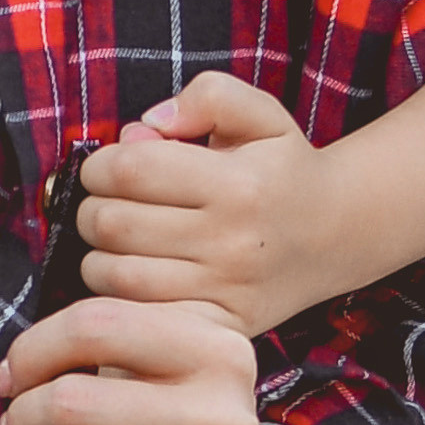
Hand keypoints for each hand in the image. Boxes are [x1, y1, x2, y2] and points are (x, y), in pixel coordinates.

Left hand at [0, 294, 305, 424]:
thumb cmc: (162, 421)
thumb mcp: (154, 358)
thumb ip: (99, 332)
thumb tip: (14, 370)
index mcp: (220, 351)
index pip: (97, 325)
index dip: (33, 350)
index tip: (12, 377)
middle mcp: (227, 418)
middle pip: (75, 398)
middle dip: (24, 414)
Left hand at [79, 72, 353, 338]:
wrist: (332, 236)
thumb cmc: (281, 167)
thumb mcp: (260, 114)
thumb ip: (208, 97)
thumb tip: (146, 126)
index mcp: (238, 184)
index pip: (130, 169)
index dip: (99, 164)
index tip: (105, 166)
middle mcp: (232, 241)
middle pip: (114, 223)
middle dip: (92, 207)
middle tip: (105, 202)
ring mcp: (224, 291)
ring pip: (117, 275)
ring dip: (98, 254)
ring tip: (116, 239)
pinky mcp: (219, 327)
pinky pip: (142, 316)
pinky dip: (120, 297)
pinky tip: (132, 274)